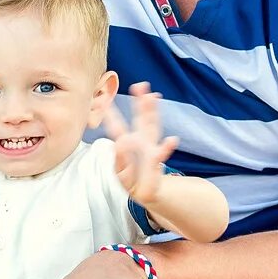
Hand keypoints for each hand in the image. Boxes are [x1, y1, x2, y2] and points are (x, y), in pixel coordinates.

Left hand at [103, 82, 177, 205]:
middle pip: (140, 118)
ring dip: (152, 112)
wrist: (145, 193)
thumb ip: (119, 159)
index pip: (117, 125)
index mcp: (127, 143)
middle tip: (140, 85)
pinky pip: (162, 153)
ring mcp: (150, 148)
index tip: (105, 99)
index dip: (111, 113)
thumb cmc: (131, 180)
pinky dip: (167, 147)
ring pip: (152, 127)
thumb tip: (119, 144)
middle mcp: (141, 141)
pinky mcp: (157, 161)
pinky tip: (172, 140)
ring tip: (153, 97)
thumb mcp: (120, 172)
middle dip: (140, 102)